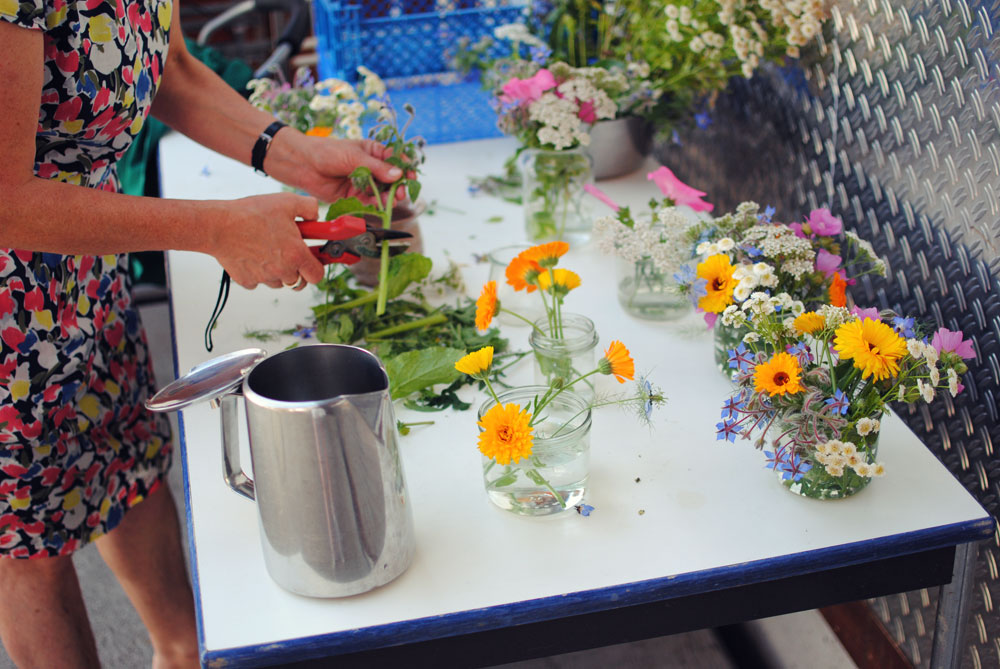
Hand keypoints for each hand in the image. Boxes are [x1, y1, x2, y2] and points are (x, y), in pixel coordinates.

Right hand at [209, 192, 324, 289]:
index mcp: (296, 255)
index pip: (317, 275)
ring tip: (266, 249)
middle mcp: (282, 271)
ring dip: (277, 270)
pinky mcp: (246, 281)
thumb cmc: (251, 213)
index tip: (312, 259)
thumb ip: (309, 208)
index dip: (316, 267)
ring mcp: (264, 278)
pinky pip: (257, 281)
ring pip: (278, 282)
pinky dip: (256, 271)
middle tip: (288, 252)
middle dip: (296, 269)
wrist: (218, 225)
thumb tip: (315, 217)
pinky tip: (250, 253)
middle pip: (298, 281)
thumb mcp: (287, 202)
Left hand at [281, 135, 411, 205]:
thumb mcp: (355, 156)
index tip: (410, 176)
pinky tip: (379, 205)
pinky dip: (376, 204)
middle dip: (398, 185)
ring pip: (383, 191)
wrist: (303, 165)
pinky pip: (370, 202)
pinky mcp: (355, 196)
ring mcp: (364, 182)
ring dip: (389, 196)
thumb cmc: (328, 152)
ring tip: (392, 200)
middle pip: (392, 178)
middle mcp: (371, 168)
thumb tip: (398, 175)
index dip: (405, 168)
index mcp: (374, 152)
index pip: (396, 160)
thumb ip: (377, 167)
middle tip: (401, 192)